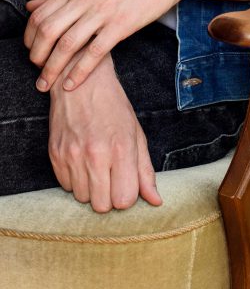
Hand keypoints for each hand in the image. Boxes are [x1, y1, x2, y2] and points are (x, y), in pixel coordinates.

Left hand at [25, 0, 185, 92]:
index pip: (40, 15)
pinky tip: (71, 84)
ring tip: (45, 84)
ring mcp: (102, 12)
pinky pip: (93, 53)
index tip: (30, 51)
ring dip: (52, 68)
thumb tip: (31, 5)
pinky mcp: (120, 25)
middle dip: (36, 56)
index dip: (29, 37)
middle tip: (36, 72)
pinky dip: (79, 72)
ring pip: (66, 44)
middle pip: (47, 31)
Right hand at [48, 51, 161, 211]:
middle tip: (111, 176)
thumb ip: (145, 170)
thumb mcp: (135, 133)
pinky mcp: (55, 155)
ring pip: (82, 198)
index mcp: (121, 148)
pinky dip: (75, 180)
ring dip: (91, 188)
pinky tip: (81, 160)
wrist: (81, 82)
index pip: (124, 200)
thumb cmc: (112, 106)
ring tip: (96, 165)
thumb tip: (155, 201)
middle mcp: (95, 154)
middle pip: (101, 206)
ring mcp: (72, 155)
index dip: (127, 196)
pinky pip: (65, 186)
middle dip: (109, 196)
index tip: (126, 182)